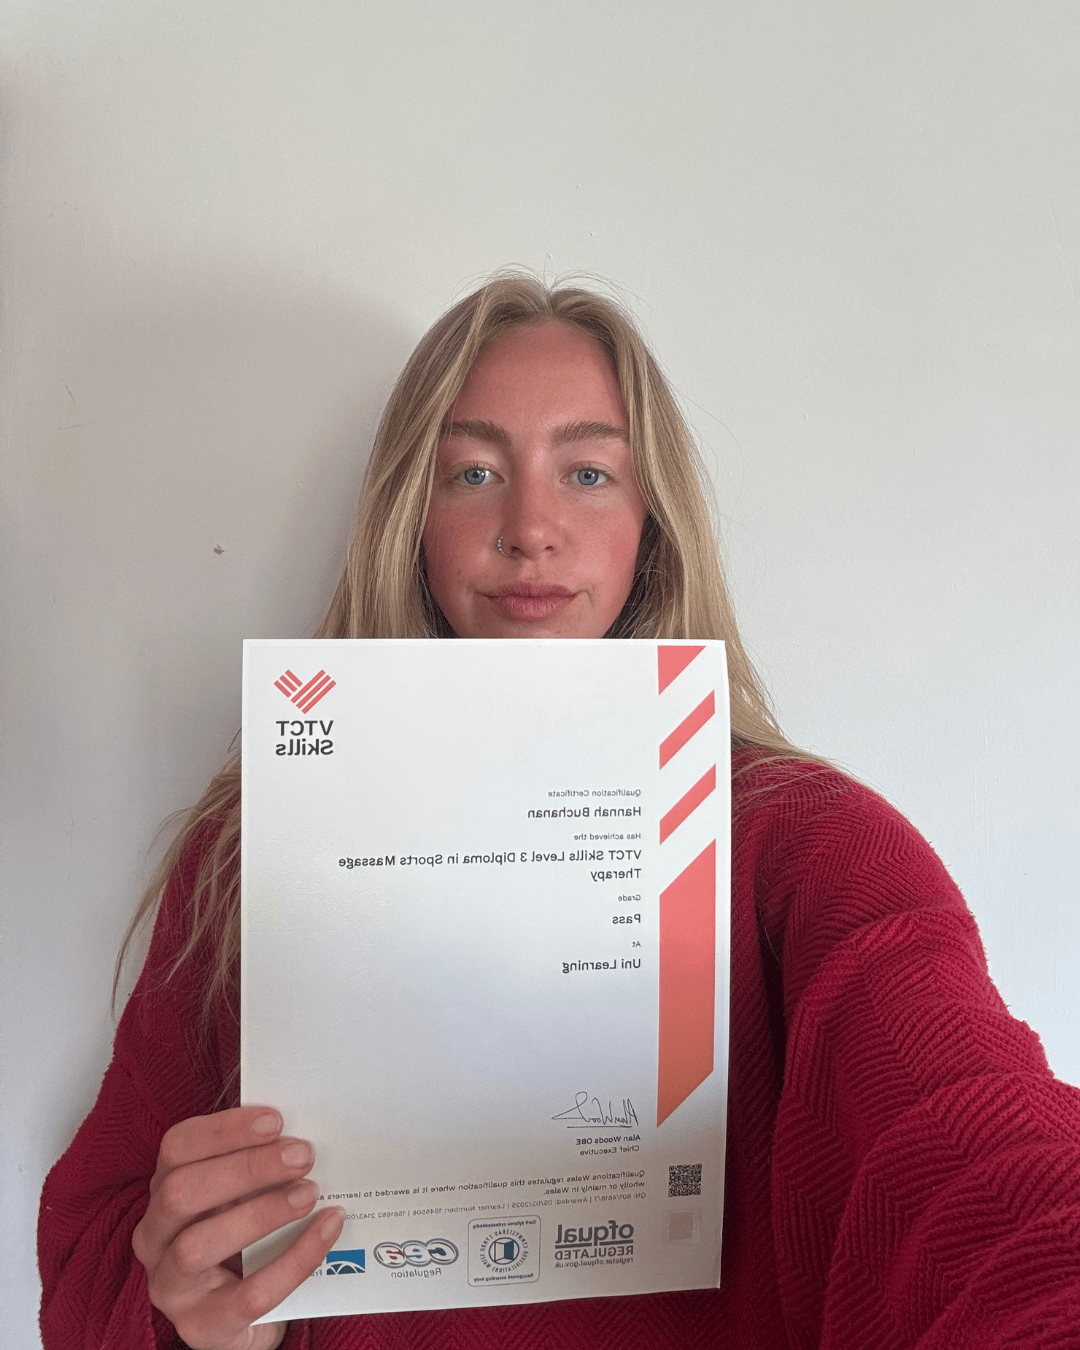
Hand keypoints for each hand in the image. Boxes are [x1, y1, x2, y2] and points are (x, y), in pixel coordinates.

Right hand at [132, 1105, 343, 1349]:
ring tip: (309, 1194)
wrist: (242, 1316)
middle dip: (246, 1169)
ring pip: (198, 1245)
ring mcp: (171, 1286)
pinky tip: (325, 1232)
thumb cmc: (243, 1239)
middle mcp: (154, 1237)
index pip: (177, 1147)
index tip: (276, 1120)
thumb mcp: (241, 1195)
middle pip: (181, 1192)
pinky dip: (293, 1261)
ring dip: (260, 1213)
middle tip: (302, 1156)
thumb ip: (260, 1165)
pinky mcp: (202, 1326)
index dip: (224, 1130)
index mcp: (164, 1191)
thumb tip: (303, 1135)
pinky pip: (248, 1295)